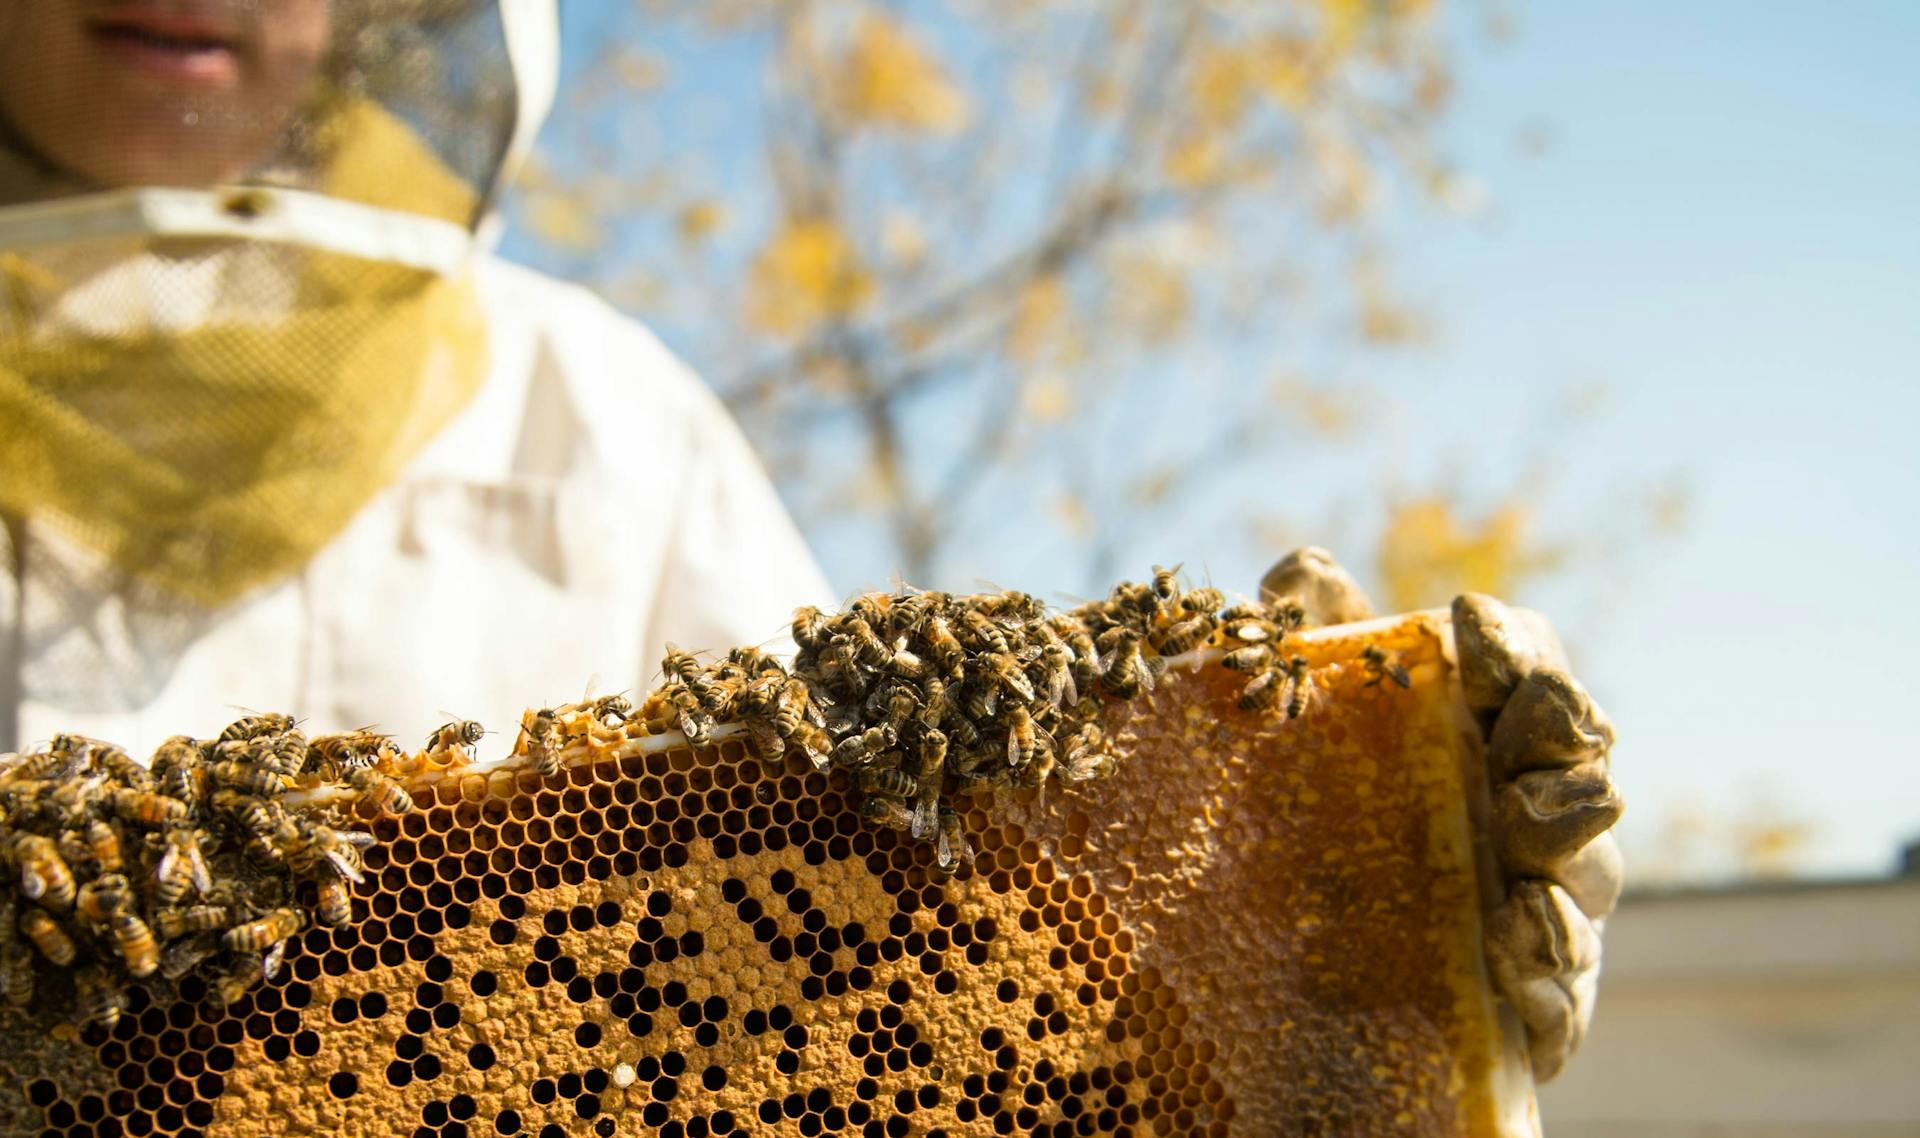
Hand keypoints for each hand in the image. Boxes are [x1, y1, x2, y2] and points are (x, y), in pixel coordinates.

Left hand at [1261, 548, 1622, 1082]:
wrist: (1289, 986)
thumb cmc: (1318, 823)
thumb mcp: (1297, 728)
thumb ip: (1307, 646)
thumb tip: (1302, 569)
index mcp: (1488, 731)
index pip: (1530, 666)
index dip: (1510, 641)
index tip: (1464, 620)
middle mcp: (1533, 812)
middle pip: (1575, 761)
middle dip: (1556, 736)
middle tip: (1520, 736)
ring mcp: (1548, 909)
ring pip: (1586, 878)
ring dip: (1563, 856)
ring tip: (1527, 856)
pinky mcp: (1537, 1010)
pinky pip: (1562, 997)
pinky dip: (1547, 977)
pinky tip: (1515, 951)